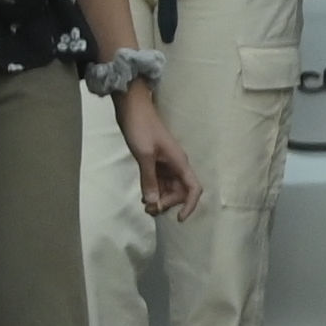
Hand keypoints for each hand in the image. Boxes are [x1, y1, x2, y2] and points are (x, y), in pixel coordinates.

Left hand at [126, 87, 197, 218]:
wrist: (131, 106)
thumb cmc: (140, 127)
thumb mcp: (144, 155)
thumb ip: (149, 180)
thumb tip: (154, 203)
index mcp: (179, 162)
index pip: (193, 189)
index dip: (190, 206)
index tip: (179, 218)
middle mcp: (176, 164)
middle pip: (180, 192)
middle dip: (168, 203)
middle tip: (150, 209)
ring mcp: (165, 163)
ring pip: (169, 188)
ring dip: (159, 198)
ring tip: (145, 206)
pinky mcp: (155, 161)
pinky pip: (159, 181)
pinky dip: (153, 190)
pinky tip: (144, 196)